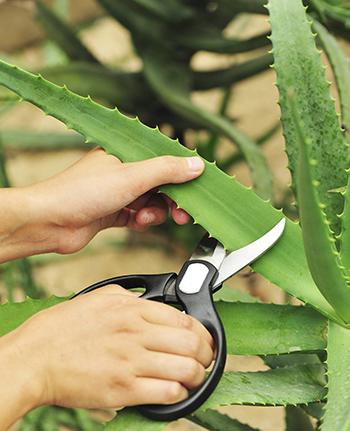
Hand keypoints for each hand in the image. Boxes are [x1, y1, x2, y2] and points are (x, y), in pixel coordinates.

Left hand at [0, 149, 204, 260]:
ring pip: (152, 201)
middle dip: (173, 199)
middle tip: (184, 213)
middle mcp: (123, 170)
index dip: (182, 174)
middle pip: (161, 183)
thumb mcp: (131, 176)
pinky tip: (137, 222)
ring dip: (154, 212)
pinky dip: (142, 220)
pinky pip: (139, 215)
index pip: (164, 159)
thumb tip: (196, 164)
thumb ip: (166, 170)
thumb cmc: (81, 192)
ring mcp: (119, 192)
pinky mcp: (114, 212)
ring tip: (145, 217)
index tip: (197, 188)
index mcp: (126, 153)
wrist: (50, 222)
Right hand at [9, 286, 213, 412]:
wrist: (35, 357)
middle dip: (206, 353)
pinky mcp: (123, 388)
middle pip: (192, 342)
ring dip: (197, 375)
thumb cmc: (62, 328)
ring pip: (186, 368)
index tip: (203, 339)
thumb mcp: (99, 298)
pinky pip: (167, 392)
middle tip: (204, 359)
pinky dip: (178, 393)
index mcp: (131, 309)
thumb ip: (129, 298)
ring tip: (194, 377)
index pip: (184, 318)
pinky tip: (174, 390)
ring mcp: (131, 361)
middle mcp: (136, 332)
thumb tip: (149, 302)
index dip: (201, 331)